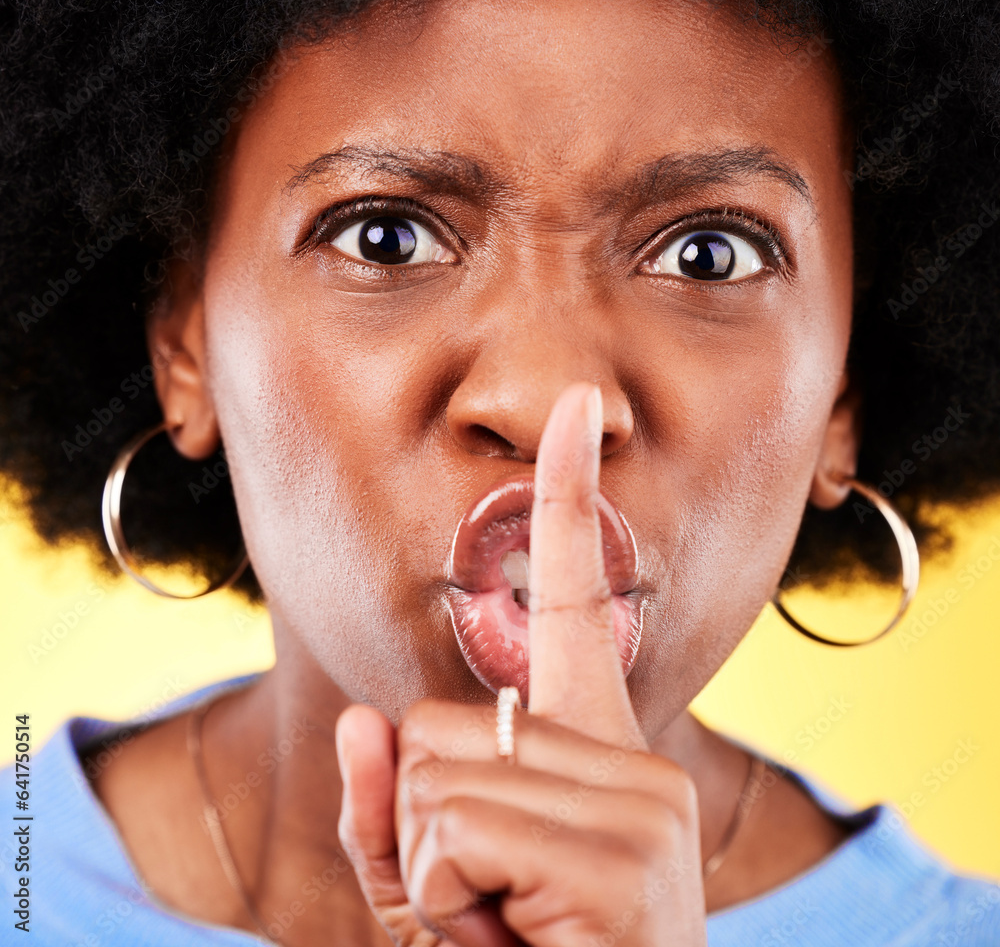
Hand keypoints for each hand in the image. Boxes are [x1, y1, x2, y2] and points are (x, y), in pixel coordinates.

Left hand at [336, 383, 707, 946]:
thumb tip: (362, 722)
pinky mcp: (624, 853)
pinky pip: (448, 831)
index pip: (584, 599)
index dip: (571, 496)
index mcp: (596, 751)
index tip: (578, 405)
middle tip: (490, 909)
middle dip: (423, 832)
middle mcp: (630, 758)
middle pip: (438, 729)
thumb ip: (386, 811)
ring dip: (430, 878)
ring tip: (504, 932)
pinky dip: (441, 906)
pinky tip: (517, 944)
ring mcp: (638, 801)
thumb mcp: (434, 893)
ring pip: (431, 780)